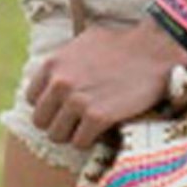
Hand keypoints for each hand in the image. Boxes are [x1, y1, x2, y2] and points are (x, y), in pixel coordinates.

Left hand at [27, 19, 178, 151]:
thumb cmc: (122, 44)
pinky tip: (102, 130)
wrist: (154, 49)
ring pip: (57, 136)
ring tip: (89, 127)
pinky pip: (80, 143)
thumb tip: (53, 79)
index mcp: (52, 64)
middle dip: (57, 123)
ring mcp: (77, 101)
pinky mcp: (97, 117)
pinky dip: (90, 140)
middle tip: (77, 122)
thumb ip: (63, 62)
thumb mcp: (82, 43)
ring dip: (73, 134)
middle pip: (40, 122)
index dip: (49, 106)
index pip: (31, 99)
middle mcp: (60, 83)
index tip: (65, 107)